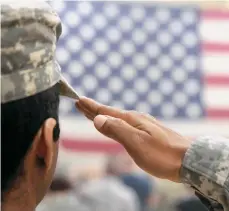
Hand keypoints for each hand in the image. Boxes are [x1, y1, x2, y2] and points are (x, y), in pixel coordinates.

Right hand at [76, 97, 190, 181]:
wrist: (187, 160)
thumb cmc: (162, 154)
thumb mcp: (136, 142)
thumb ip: (117, 130)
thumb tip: (98, 119)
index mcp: (131, 120)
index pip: (106, 112)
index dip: (91, 107)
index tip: (79, 100)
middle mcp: (135, 120)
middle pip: (110, 113)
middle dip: (94, 109)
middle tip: (81, 103)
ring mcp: (142, 125)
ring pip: (117, 118)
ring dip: (103, 115)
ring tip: (93, 113)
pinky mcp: (146, 133)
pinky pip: (124, 125)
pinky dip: (114, 123)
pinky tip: (116, 124)